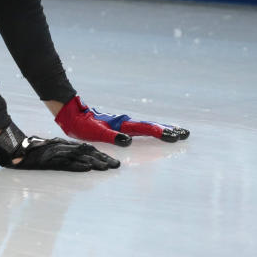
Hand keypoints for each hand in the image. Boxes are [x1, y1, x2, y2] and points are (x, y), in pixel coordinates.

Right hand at [16, 137, 119, 171]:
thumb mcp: (48, 152)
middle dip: (102, 158)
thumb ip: (62, 156)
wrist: (11, 150)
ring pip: (78, 157)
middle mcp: (60, 147)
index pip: (85, 149)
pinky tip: (87, 168)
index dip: (100, 155)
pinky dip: (76, 165)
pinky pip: (65, 163)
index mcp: (62, 145)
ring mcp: (54, 153)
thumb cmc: (29, 153)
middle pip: (85, 152)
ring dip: (94, 162)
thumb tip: (81, 161)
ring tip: (106, 167)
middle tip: (116, 165)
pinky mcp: (47, 161)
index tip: (112, 161)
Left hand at [54, 96, 189, 145]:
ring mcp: (123, 124)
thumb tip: (128, 141)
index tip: (175, 136)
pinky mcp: (119, 126)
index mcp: (122, 124)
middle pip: (150, 127)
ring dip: (161, 130)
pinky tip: (153, 133)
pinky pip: (139, 128)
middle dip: (167, 130)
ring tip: (176, 132)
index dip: (160, 133)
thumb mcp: (95, 132)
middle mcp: (125, 123)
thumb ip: (112, 137)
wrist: (72, 114)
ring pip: (146, 127)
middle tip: (184, 133)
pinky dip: (150, 130)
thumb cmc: (82, 125)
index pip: (145, 129)